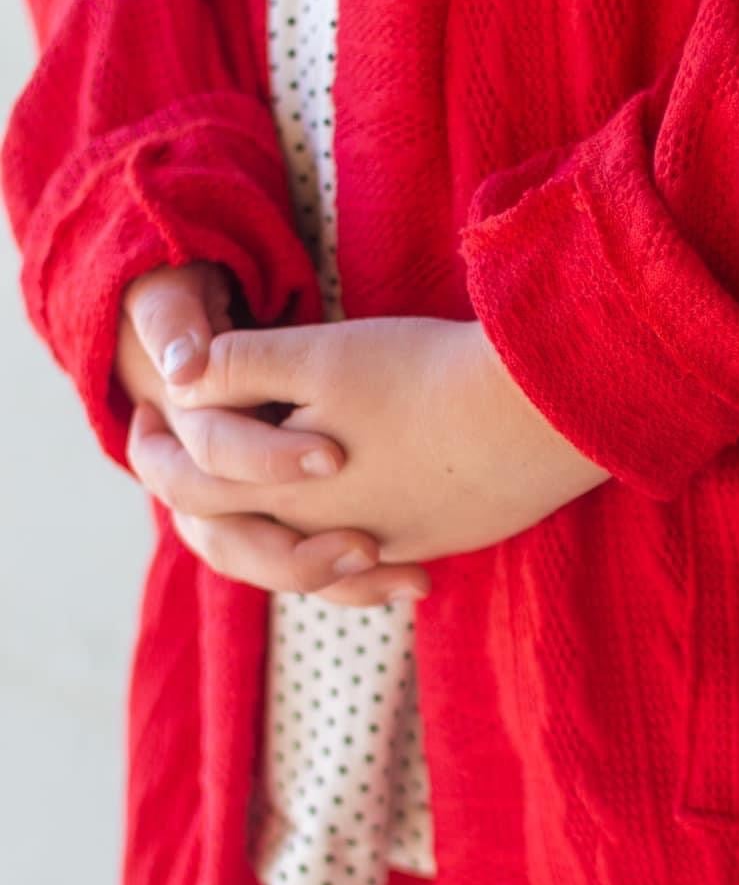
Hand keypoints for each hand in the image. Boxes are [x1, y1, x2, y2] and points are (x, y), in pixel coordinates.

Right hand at [119, 264, 431, 605]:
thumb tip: (182, 370)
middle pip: (240, 548)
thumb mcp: (180, 301)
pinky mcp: (293, 518)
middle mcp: (207, 489)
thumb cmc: (189, 306)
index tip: (333, 455)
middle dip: (301, 556)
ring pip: (283, 567)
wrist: (205, 332)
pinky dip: (363, 582)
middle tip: (368, 546)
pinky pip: (319, 573)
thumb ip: (172, 323)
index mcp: (172, 444)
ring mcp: (250, 509)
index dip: (263, 463)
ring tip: (410, 578)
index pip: (201, 478)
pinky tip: (419, 580)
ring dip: (339, 579)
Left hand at [146, 314, 612, 561]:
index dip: (162, 449)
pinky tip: (369, 525)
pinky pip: (382, 560)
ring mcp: (393, 546)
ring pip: (317, 555)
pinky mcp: (442, 542)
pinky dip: (361, 550)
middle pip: (249, 534)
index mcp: (284, 494)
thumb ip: (239, 368)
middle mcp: (331, 535)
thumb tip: (180, 378)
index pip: (195, 489)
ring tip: (282, 500)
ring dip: (292, 535)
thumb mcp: (320, 357)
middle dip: (217, 500)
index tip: (153, 419)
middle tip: (209, 462)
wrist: (540, 415)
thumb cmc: (425, 378)